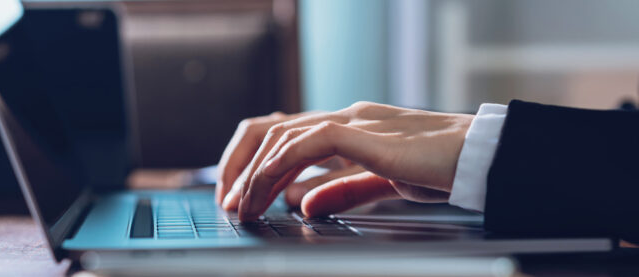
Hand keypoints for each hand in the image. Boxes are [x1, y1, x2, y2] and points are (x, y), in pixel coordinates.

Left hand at [233, 101, 473, 220]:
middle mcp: (345, 117)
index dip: (256, 163)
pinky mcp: (364, 132)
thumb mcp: (382, 183)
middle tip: (230, 202)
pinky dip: (281, 164)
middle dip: (241, 165)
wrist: (482, 157)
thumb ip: (344, 190)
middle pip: (272, 129)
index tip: (243, 196)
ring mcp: (354, 120)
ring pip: (283, 135)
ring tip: (243, 204)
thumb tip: (306, 205)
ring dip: (255, 172)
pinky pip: (308, 142)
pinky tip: (269, 188)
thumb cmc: (442, 167)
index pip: (286, 134)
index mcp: (350, 126)